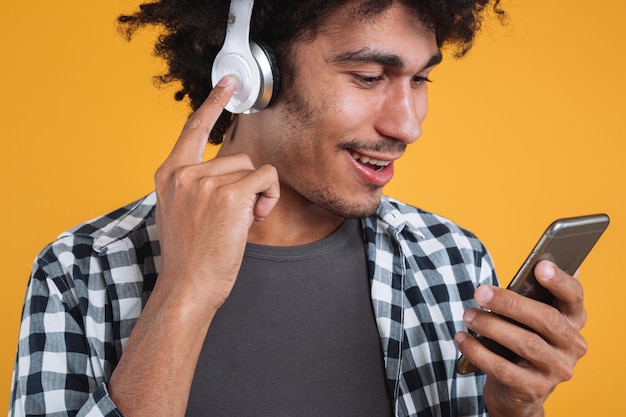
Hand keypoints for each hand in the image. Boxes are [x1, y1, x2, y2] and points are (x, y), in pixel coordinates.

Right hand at [153, 75, 279, 310]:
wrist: (188, 287)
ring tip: (238, 223)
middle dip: (245, 185)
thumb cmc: (190, 256)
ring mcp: (204, 182)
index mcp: (169, 175)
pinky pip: (266, 180)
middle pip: (237, 157)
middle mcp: (183, 173)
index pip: (193, 128)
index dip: (214, 103)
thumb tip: (235, 174)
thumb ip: (197, 185)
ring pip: (253, 170)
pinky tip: (254, 219)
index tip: (228, 82)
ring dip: (257, 195)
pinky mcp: (228, 195)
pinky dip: (269, 198)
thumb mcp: (181, 212)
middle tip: (233, 217)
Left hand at [454, 260, 587, 416]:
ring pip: (526, 344)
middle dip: (510, 303)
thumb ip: (531, 296)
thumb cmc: (520, 341)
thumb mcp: (527, 320)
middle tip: (479, 292)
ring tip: (468, 316)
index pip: (574, 297)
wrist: (517, 391)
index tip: (540, 265)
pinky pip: (503, 368)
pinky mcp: (534, 389)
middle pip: (546, 319)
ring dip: (491, 326)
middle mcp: (571, 346)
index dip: (560, 281)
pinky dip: (478, 352)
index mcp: (572, 322)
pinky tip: (462, 338)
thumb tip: (536, 265)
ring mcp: (556, 370)